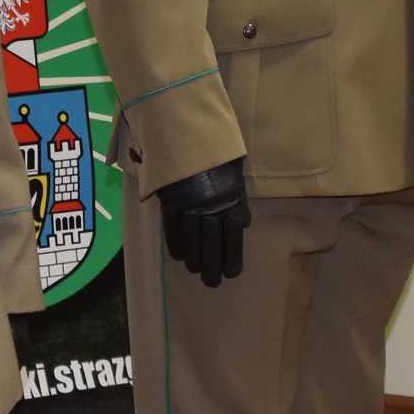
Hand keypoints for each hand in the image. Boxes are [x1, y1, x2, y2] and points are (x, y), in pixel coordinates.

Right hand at [157, 158, 251, 287]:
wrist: (187, 130)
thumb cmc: (216, 148)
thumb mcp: (235, 169)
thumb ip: (238, 196)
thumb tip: (243, 221)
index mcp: (231, 196)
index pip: (233, 233)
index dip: (232, 255)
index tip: (232, 272)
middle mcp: (211, 204)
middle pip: (212, 241)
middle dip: (213, 264)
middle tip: (212, 283)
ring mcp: (189, 204)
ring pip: (192, 238)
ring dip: (194, 258)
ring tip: (196, 271)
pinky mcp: (170, 200)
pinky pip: (173, 227)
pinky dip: (176, 244)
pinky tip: (179, 256)